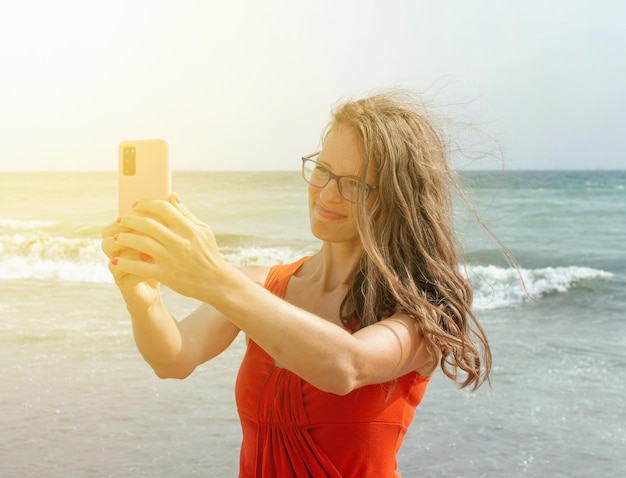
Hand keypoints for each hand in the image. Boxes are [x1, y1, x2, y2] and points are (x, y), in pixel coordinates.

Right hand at [102, 215, 161, 311]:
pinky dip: (138, 267)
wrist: (169, 289)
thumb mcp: (168, 241)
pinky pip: (126, 274)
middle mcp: (119, 253)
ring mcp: (120, 269)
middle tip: (143, 224)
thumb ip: (167, 222)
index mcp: (128, 238)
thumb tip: (173, 196)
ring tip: (148, 246)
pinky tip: (152, 262)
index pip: (118, 222)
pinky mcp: (125, 284)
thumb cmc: (168, 261)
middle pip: (109, 236)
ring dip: (130, 248)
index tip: (140, 207)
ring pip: (113, 255)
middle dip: (124, 229)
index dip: (127, 215)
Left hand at [105, 195, 229, 302]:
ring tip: (115, 237)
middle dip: (129, 220)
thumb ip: (186, 214)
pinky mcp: (166, 275)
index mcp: (189, 228)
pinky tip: (116, 261)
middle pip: (147, 224)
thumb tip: (171, 197)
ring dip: (124, 239)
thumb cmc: (208, 254)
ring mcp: (171, 259)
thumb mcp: (203, 231)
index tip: (136, 205)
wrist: (216, 281)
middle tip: (120, 220)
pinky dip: (126, 263)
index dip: (146, 204)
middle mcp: (179, 242)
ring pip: (141, 243)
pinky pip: (140, 267)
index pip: (163, 208)